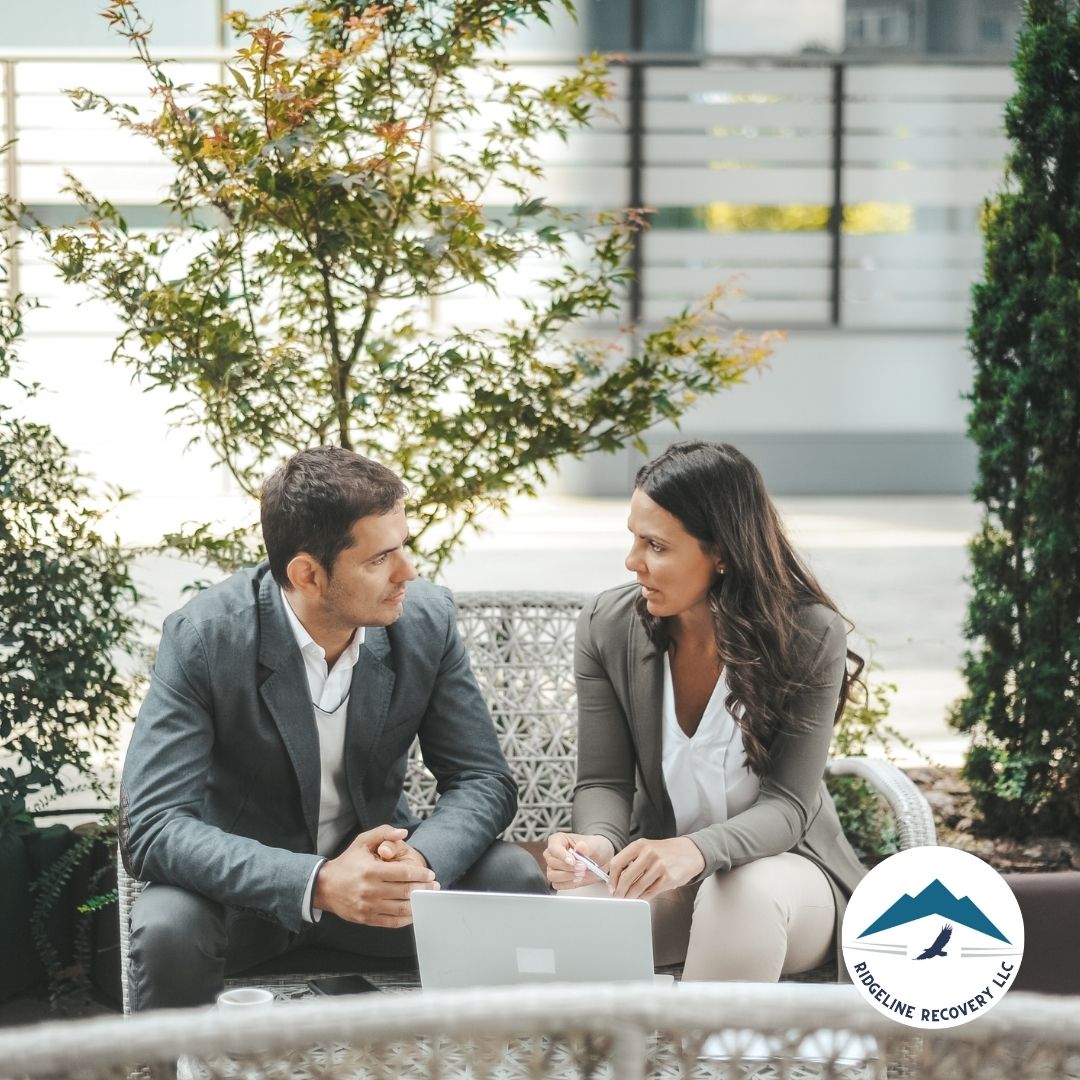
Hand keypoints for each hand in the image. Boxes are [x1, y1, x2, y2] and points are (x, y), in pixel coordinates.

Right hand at [313, 824, 438, 926]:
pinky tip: (414, 911)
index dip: (420, 874)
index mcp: (371, 870)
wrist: (325, 886)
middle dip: (424, 889)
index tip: (430, 874)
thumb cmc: (347, 862)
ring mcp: (368, 907)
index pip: (403, 873)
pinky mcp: (366, 919)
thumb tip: (403, 833)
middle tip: (434, 886)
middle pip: (405, 891)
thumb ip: (384, 833)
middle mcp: (370, 890)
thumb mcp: (362, 842)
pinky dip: (406, 918)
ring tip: (428, 898)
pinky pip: (391, 922)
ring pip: (400, 909)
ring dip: (418, 904)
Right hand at [543, 832, 614, 889]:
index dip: (562, 856)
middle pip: (552, 862)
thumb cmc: (594, 849)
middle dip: (568, 867)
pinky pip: (557, 884)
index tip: (573, 861)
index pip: (553, 848)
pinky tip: (578, 879)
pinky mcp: (558, 879)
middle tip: (583, 867)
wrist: (600, 861)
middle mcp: (554, 853)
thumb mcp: (595, 846)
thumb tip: (580, 846)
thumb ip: (588, 847)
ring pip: (552, 875)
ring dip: (568, 876)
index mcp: (559, 840)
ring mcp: (554, 867)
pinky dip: (568, 884)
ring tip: (582, 874)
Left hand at [607, 837, 704, 899]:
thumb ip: (632, 859)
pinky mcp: (669, 878)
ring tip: (629, 898)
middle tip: (618, 896)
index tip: (611, 886)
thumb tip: (616, 877)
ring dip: (631, 896)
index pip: (617, 863)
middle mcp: (649, 854)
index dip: (612, 878)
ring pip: (637, 888)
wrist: (689, 852)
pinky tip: (642, 896)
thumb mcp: (646, 848)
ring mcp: (659, 866)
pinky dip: (643, 897)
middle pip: (626, 878)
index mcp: (639, 845)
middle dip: (620, 891)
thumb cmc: (665, 852)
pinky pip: (650, 892)